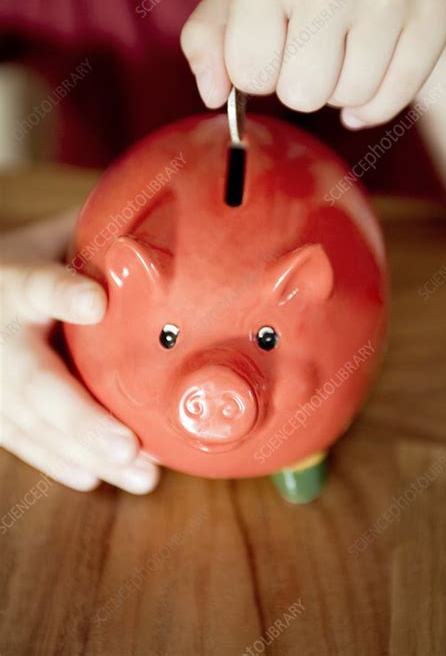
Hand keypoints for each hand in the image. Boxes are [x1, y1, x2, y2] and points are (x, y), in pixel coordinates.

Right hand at [0, 211, 159, 492]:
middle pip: (35, 382)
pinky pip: (25, 441)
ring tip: (139, 475)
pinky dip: (62, 462)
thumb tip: (169, 228)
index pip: (37, 285)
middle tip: (126, 446)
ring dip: (86, 454)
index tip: (95, 301)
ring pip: (33, 425)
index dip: (63, 293)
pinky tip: (98, 477)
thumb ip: (95, 238)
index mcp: (14, 283)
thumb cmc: (20, 267)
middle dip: (80, 417)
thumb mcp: (51, 239)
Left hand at [181, 0, 445, 127]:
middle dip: (302, 82)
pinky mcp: (435, 8)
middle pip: (302, 96)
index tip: (274, 41)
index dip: (259, 69)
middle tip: (316, 43)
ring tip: (348, 43)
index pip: (250, 75)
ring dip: (342, 86)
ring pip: (349, 99)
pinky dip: (377, 97)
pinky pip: (390, 101)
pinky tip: (375, 61)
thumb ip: (209, 38)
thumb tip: (213, 94)